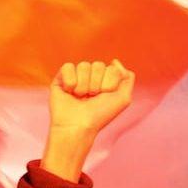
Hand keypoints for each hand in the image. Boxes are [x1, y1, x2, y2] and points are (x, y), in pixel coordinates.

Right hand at [41, 60, 134, 181]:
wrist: (78, 126)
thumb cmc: (100, 115)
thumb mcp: (123, 99)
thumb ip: (127, 78)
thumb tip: (114, 61)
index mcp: (105, 80)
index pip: (112, 68)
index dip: (110, 83)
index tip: (104, 96)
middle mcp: (91, 77)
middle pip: (98, 65)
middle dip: (96, 84)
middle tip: (91, 98)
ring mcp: (76, 77)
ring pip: (83, 65)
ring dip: (83, 85)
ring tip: (80, 97)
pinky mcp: (60, 79)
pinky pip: (68, 66)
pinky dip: (70, 81)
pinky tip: (69, 92)